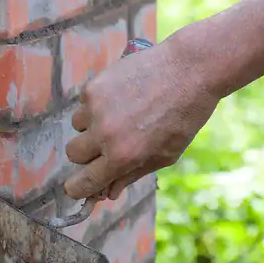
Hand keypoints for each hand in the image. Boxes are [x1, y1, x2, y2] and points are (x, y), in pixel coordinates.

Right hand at [63, 25, 220, 199]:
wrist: (190, 69)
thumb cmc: (184, 116)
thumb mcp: (166, 155)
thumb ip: (133, 174)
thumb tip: (109, 192)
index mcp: (123, 156)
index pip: (84, 182)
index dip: (77, 188)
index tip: (75, 187)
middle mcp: (105, 133)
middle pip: (73, 154)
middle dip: (87, 154)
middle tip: (106, 146)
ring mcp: (96, 107)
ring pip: (77, 126)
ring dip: (92, 126)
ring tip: (121, 115)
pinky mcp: (95, 85)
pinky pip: (85, 102)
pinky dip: (97, 103)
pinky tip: (123, 96)